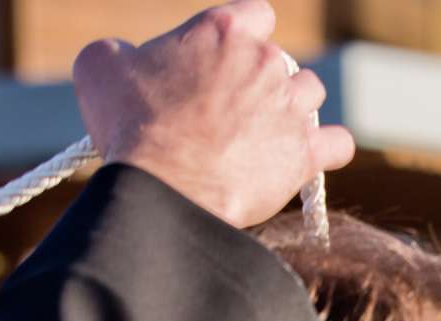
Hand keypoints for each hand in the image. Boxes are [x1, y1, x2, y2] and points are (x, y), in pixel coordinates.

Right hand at [72, 2, 354, 228]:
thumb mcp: (101, 66)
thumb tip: (130, 56)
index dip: (245, 34)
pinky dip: (328, 148)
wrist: (166, 184)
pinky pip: (339, 142)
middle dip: (260, 80)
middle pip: (281, 60)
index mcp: (222, 31)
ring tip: (262, 132)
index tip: (228, 58)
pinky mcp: (307, 151)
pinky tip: (309, 155)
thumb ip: (123, 50)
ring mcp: (292, 107)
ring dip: (292, 108)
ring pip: (312, 93)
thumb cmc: (130, 123)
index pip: (256, 14)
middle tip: (230, 108)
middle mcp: (266, 62)